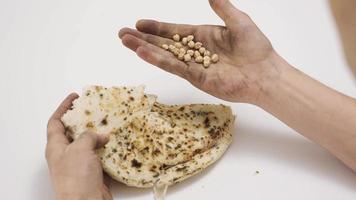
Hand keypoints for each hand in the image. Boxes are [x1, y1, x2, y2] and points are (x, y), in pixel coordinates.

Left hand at [46, 94, 111, 199]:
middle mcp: (66, 155)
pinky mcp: (93, 173)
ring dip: (99, 135)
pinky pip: (100, 156)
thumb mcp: (79, 148)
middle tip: (95, 109)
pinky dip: (108, 149)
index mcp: (56, 147)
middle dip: (84, 120)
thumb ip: (88, 136)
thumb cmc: (76, 176)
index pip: (55, 122)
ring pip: (89, 144)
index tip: (74, 97)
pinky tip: (117, 144)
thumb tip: (101, 136)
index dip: (63, 108)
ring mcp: (80, 164)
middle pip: (73, 132)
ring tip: (109, 124)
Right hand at [119, 0, 282, 102]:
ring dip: (144, 49)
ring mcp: (194, 66)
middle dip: (143, 39)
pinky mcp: (196, 78)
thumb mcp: (238, 21)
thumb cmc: (256, 48)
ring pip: (164, 55)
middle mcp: (195, 51)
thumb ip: (223, 8)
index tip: (140, 23)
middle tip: (122, 34)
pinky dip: (158, 60)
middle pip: (164, 44)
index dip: (156, 27)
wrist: (265, 73)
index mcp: (203, 37)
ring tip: (125, 42)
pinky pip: (174, 67)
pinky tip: (143, 53)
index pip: (174, 31)